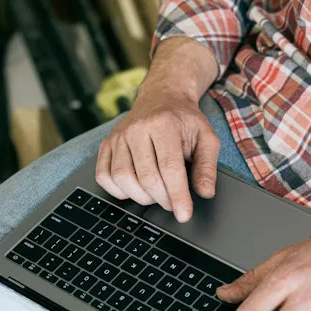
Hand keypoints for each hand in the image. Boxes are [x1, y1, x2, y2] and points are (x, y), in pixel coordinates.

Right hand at [96, 38, 219, 221]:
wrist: (161, 97)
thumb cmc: (184, 120)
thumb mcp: (206, 137)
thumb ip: (207, 166)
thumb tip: (205, 192)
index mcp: (164, 124)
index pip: (169, 168)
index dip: (177, 196)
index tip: (184, 214)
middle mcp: (137, 129)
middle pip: (146, 178)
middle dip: (162, 199)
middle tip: (173, 202)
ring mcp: (118, 136)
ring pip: (122, 179)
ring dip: (141, 196)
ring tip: (155, 194)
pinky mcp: (106, 143)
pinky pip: (103, 175)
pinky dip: (117, 190)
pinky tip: (134, 188)